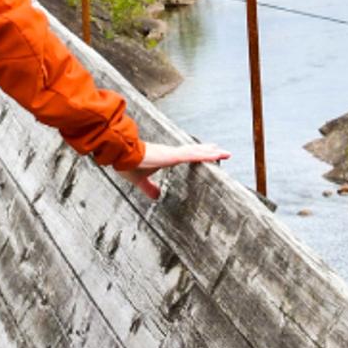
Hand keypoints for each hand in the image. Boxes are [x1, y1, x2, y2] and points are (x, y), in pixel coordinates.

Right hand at [111, 141, 227, 198]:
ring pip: (197, 152)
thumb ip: (149, 188)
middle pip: (195, 151)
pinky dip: (205, 155)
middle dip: (209, 151)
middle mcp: (172, 153)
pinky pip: (193, 155)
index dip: (197, 153)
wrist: (121, 155)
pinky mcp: (172, 156)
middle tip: (222, 152)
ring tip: (225, 153)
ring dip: (212, 153)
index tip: (207, 152)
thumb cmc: (129, 164)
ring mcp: (173, 153)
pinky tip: (216, 155)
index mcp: (166, 157)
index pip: (186, 154)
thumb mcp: (140, 180)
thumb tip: (156, 196)